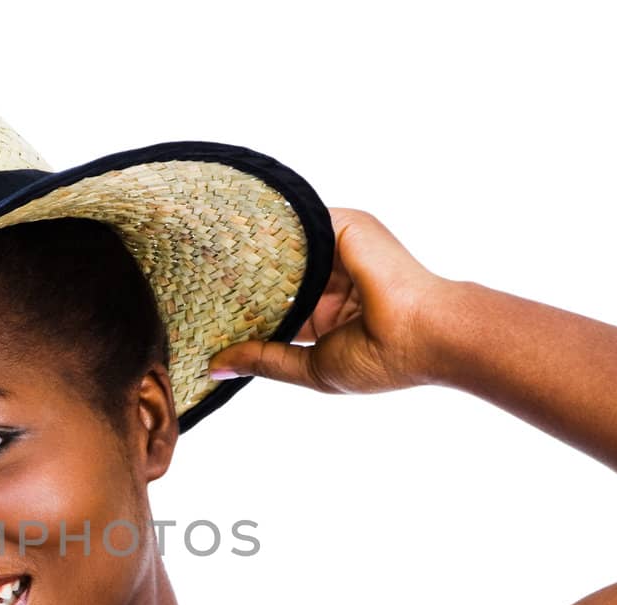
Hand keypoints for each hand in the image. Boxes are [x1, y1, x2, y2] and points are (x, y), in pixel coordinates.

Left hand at [209, 207, 455, 393]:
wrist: (426, 334)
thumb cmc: (379, 359)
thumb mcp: (309, 366)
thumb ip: (264, 360)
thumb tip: (215, 368)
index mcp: (332, 309)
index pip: (278, 301)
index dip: (245, 307)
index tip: (204, 311)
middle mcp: (335, 274)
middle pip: (277, 270)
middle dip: (240, 278)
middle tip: (190, 282)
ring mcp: (341, 247)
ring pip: (283, 246)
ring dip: (248, 253)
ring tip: (198, 257)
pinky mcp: (345, 225)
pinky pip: (296, 224)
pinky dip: (267, 232)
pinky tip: (228, 239)